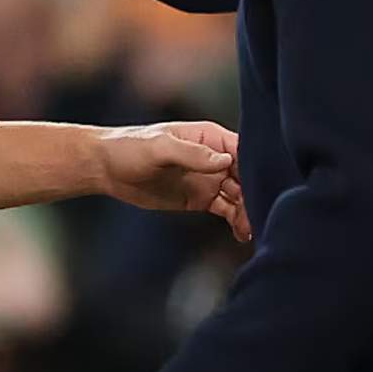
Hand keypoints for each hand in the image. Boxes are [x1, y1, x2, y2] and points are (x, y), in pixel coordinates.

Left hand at [96, 121, 251, 242]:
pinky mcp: (200, 198)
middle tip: (258, 217)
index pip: (243, 152)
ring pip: (239, 196)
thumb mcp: (160, 147)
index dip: (256, 169)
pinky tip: (242, 233)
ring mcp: (208, 179)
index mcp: (209, 137)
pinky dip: (236, 221)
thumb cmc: (130, 148)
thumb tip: (225, 162)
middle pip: (246, 177)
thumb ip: (192, 153)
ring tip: (251, 230)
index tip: (265, 188)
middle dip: (255, 195)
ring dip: (248, 211)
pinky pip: (226, 209)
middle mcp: (214, 157)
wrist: (106, 168)